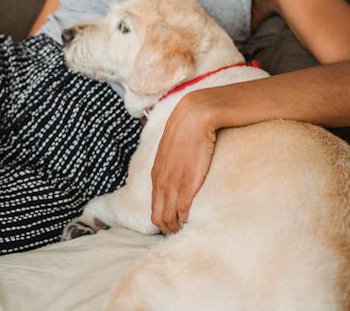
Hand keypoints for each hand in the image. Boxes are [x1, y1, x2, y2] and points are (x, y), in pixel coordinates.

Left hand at [151, 92, 217, 233]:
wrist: (195, 116)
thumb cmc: (188, 130)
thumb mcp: (172, 148)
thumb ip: (171, 162)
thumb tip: (178, 166)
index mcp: (157, 173)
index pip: (154, 206)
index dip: (162, 218)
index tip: (173, 224)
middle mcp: (161, 181)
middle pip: (157, 216)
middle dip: (167, 228)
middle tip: (179, 233)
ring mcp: (173, 183)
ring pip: (168, 217)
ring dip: (176, 227)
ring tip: (185, 231)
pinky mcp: (187, 183)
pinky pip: (182, 210)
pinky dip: (185, 220)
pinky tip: (191, 222)